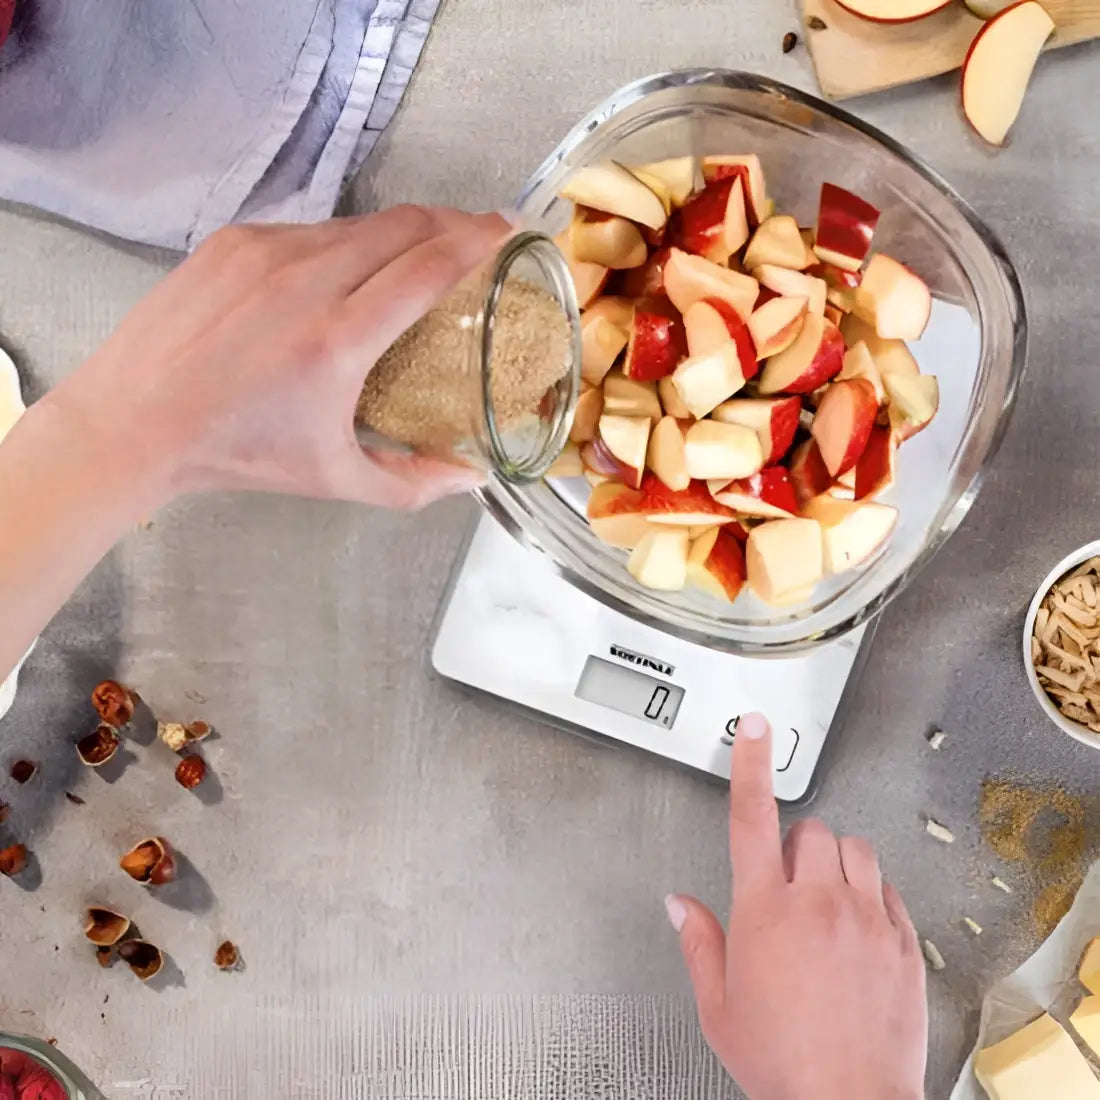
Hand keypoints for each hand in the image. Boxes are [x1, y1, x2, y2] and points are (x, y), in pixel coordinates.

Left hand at [42, 206, 510, 507]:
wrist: (133, 421)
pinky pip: (310, 229)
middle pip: (402, 226)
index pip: (428, 265)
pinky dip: (344, 242)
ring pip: (355, 224)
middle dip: (450, 224)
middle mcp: (304, 280)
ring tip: (416, 254)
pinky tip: (347, 269)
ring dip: (398, 232)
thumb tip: (472, 478)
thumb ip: (413, 483)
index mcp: (337, 340)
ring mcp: (264, 252)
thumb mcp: (334, 480)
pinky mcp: (233, 241)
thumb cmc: (238, 453)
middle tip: (477, 237)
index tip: (508, 228)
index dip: (478, 239)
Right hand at [666, 712, 926, 1099]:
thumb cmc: (785, 1064)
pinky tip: (856, 928)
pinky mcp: (903, 941)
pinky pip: (889, 890)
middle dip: (795, 846)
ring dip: (836, 863)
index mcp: (765, 912)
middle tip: (787, 884)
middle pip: (810, 830)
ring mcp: (866, 920)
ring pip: (855, 849)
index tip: (754, 727)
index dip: (750, 763)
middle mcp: (818, 905)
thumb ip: (698, 943)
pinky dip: (870, 895)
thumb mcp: (719, 1007)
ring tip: (825, 899)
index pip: (752, 816)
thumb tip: (680, 905)